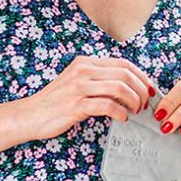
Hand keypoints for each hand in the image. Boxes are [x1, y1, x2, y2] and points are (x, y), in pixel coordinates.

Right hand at [24, 56, 154, 140]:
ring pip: (120, 87)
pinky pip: (108, 106)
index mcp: (85, 62)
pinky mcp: (76, 105)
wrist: (31, 114)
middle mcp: (83, 70)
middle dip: (141, 89)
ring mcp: (79, 87)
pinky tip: (122, 118)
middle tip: (144, 103)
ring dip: (134, 101)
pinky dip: (121, 112)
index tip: (150, 89)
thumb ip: (99, 80)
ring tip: (135, 111)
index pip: (123, 63)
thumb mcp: (77, 82)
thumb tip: (128, 87)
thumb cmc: (56, 101)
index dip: (141, 76)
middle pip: (125, 74)